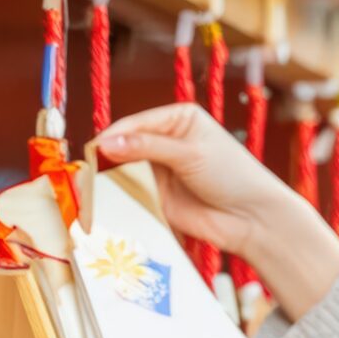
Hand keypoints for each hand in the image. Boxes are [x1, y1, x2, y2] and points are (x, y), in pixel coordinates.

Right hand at [95, 104, 338, 316]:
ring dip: (108, 178)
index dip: (114, 134)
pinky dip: (118, 197)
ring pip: (124, 170)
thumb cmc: (232, 175)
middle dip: (107, 156)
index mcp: (178, 119)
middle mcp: (166, 141)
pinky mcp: (157, 197)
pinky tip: (105, 202)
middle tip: (86, 169)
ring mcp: (160, 170)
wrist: (252, 218)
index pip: (136, 123)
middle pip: (125, 145)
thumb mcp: (190, 153)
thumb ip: (148, 147)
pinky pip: (131, 194)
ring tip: (90, 187)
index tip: (95, 148)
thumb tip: (107, 142)